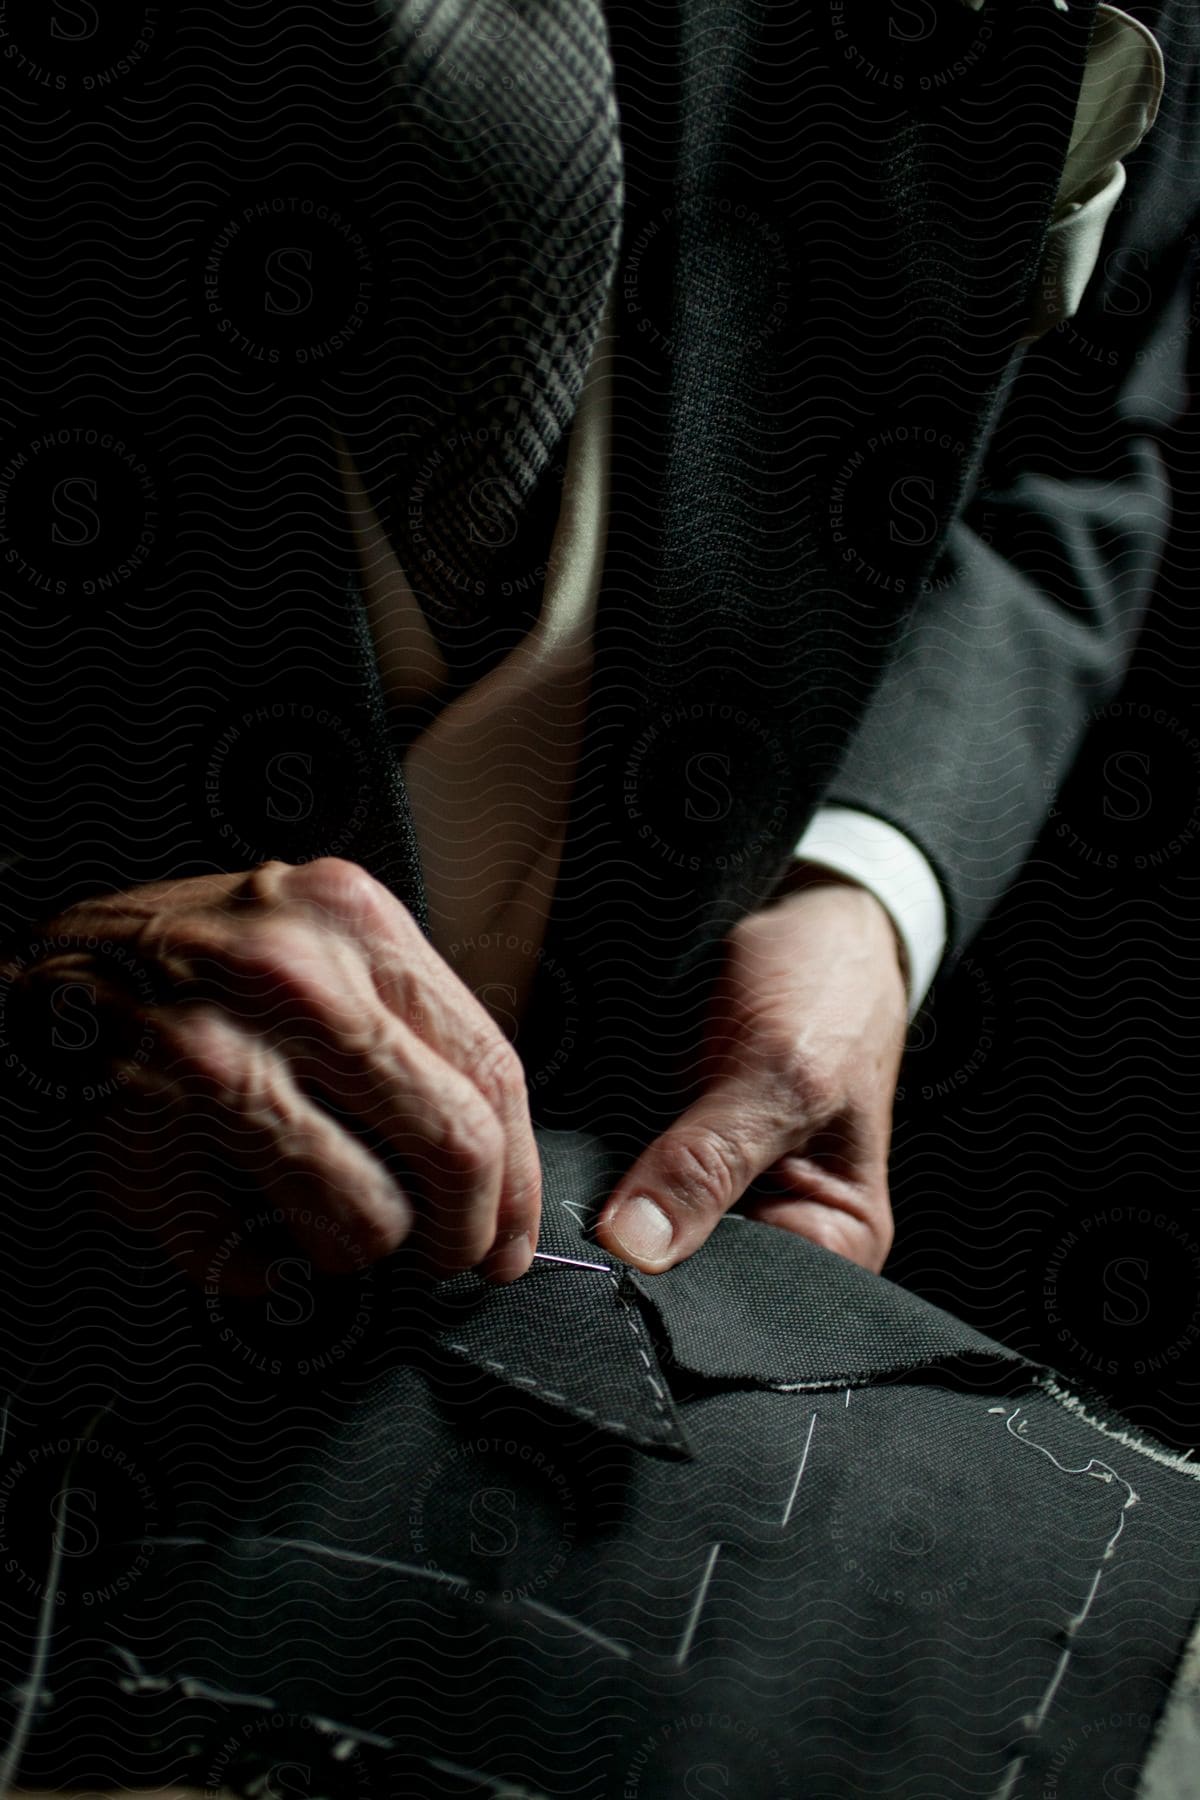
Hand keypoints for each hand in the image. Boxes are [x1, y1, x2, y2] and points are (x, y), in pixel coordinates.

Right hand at [0, 859, 540, 1290]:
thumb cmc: (204, 970)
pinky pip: (247, 1256)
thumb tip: (507, 1167)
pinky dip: (255, 1268)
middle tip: (446, 1260)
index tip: (514, 1234)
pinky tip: (234, 1222)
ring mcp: (209, 1051)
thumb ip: (408, 1024)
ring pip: (364, 1220)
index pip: (490, 1065)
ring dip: (353, 1253)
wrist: (51, 968)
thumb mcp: (318, 945)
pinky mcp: (145, 1132)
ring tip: (317, 1226)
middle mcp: (287, 975)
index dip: (522, 1175)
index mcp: (350, 919)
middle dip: (464, 1233)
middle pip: (454, 1146)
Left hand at [593, 874, 907, 1274]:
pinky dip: (588, 1169)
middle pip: (686, 1276)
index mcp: (836, 1240)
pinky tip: (558, 1155)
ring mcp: (717, 1196)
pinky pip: (617, 1181)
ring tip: (558, 1187)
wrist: (805, 912)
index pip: (745, 1306)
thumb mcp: (782, 1073)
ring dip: (597, 1207)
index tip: (605, 1265)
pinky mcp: (669, 1155)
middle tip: (568, 1222)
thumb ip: (712, 1161)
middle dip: (630, 1250)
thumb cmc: (828, 991)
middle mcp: (774, 1233)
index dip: (675, 1291)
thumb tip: (635, 1247)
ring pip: (640, 1231)